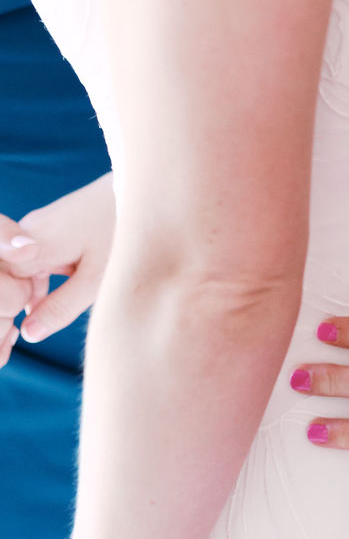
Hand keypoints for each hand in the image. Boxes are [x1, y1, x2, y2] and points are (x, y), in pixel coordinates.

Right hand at [0, 174, 114, 353]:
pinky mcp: (50, 232)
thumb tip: (30, 334)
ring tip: (16, 339)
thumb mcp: (97, 277)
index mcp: (33, 244)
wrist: (144, 187)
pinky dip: (31, 288)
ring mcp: (37, 232)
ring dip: (17, 303)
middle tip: (8, 351)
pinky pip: (29, 264)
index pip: (3, 289)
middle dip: (6, 313)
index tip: (8, 345)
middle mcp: (28, 235)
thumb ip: (62, 306)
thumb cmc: (123, 228)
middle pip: (4, 281)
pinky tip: (37, 310)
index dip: (3, 317)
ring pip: (15, 273)